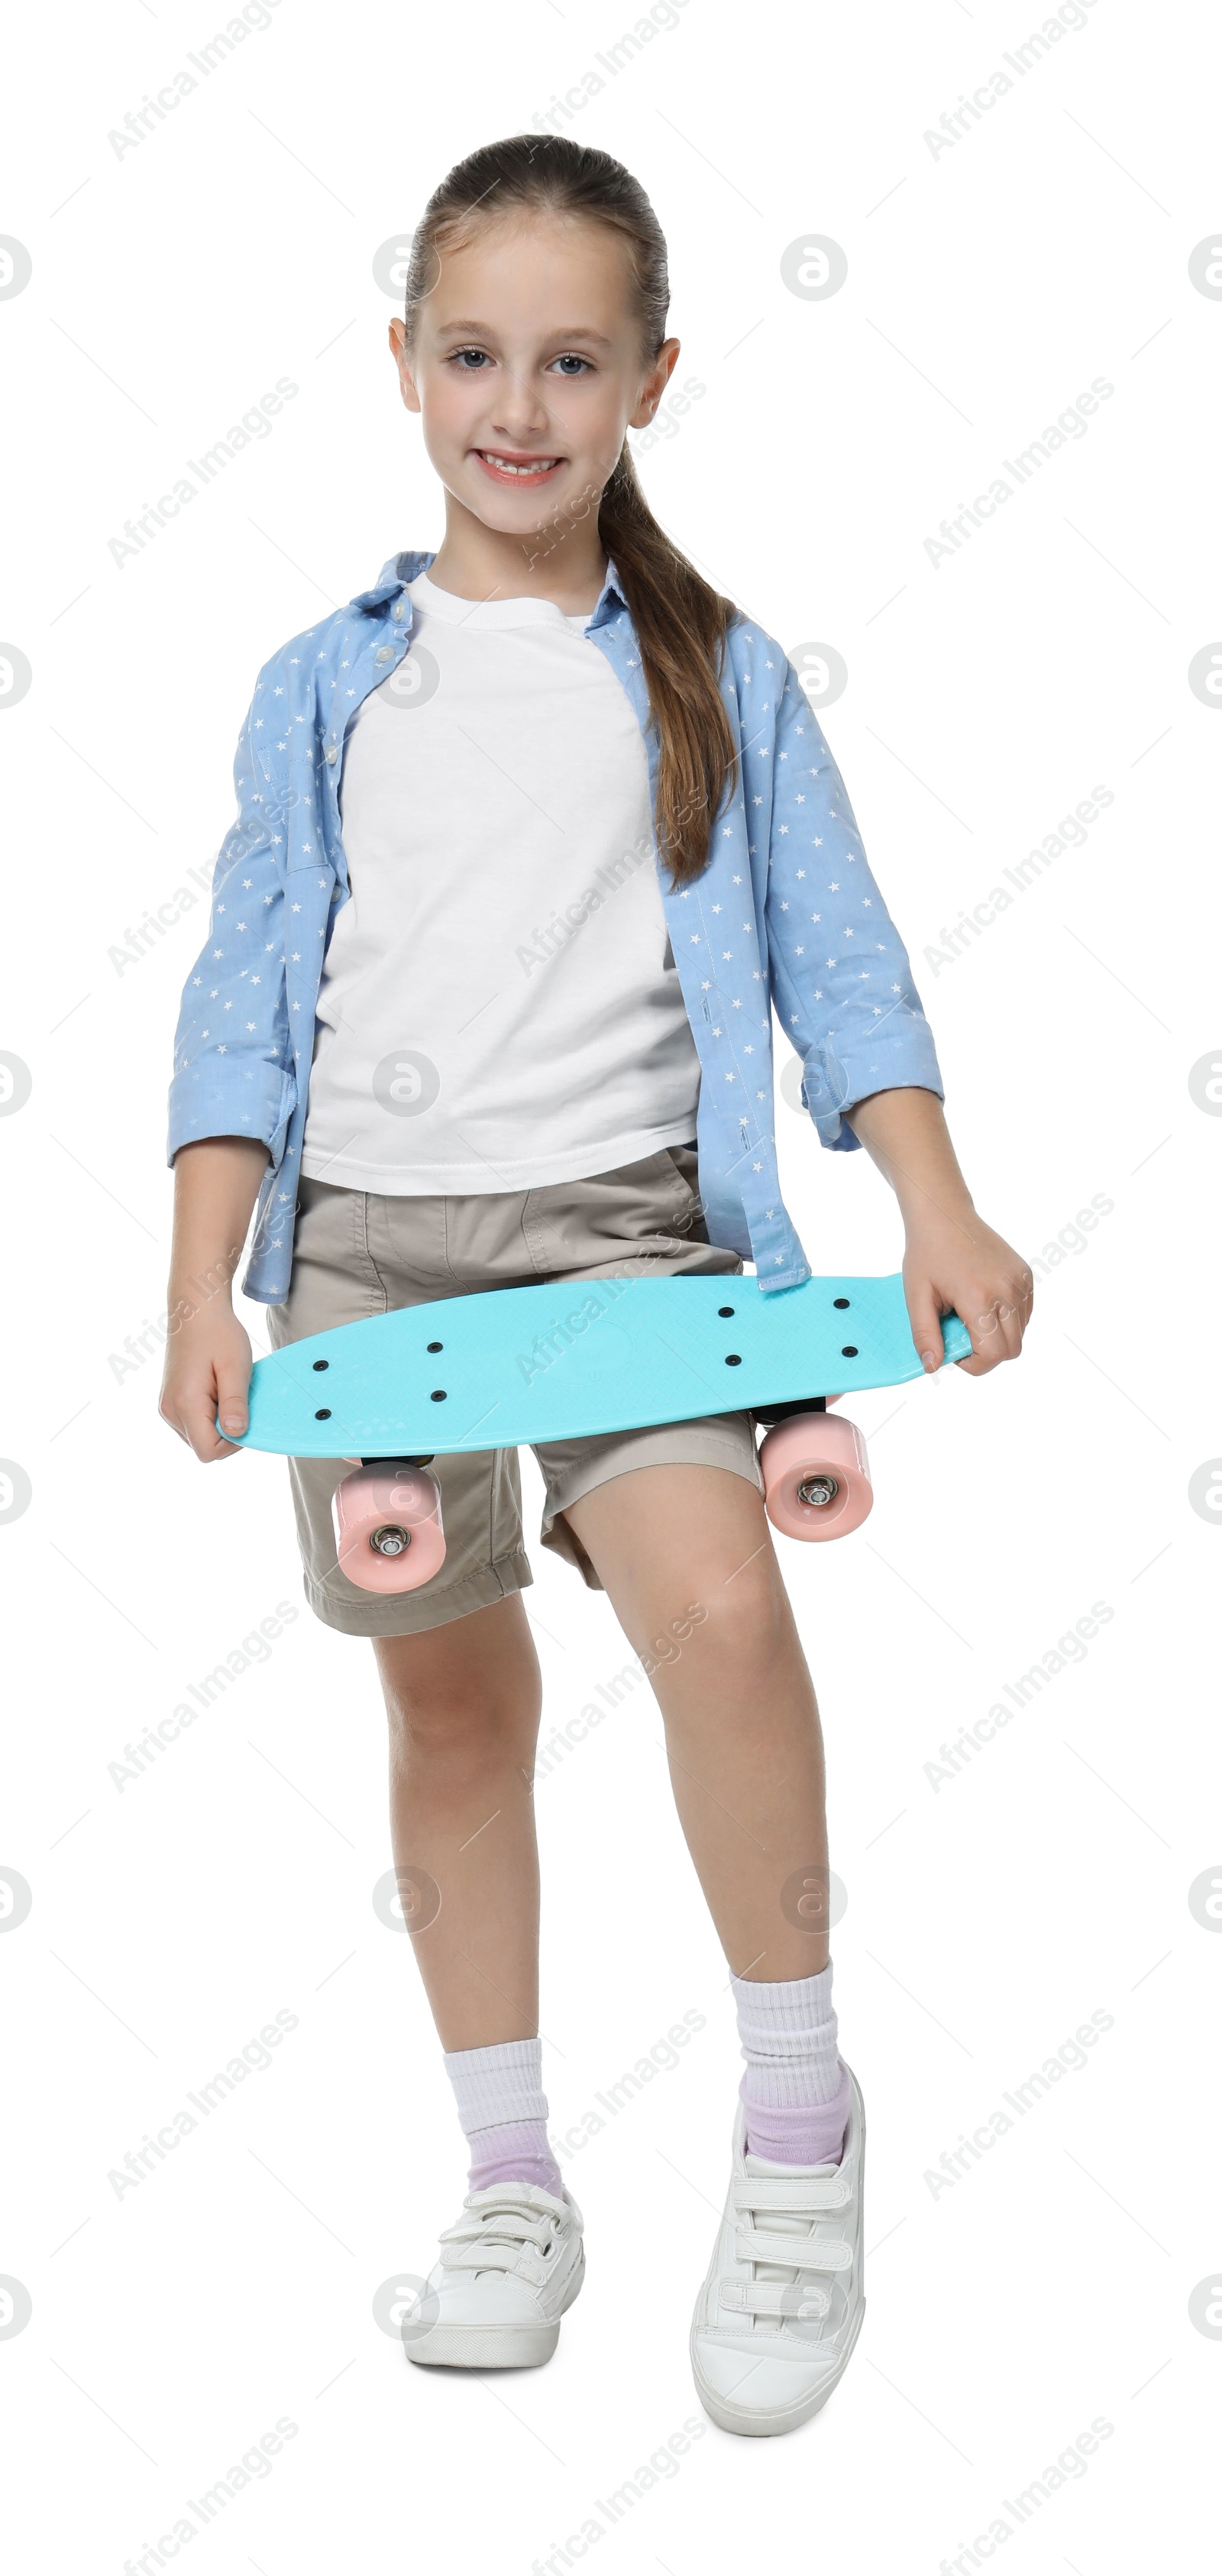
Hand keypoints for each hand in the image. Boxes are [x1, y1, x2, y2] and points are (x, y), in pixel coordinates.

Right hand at [158, 1298, 253, 1458]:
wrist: (195, 1311)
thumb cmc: (218, 1334)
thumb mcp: (235, 1368)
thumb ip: (235, 1404)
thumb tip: (236, 1434)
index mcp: (185, 1404)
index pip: (208, 1451)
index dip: (233, 1443)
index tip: (245, 1415)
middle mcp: (170, 1411)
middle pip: (203, 1447)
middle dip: (226, 1432)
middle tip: (237, 1399)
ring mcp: (167, 1407)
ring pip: (198, 1437)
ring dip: (218, 1423)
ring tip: (226, 1391)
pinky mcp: (170, 1402)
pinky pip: (193, 1424)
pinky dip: (209, 1416)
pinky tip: (216, 1391)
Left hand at [902, 1211, 1032, 1378]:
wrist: (945, 1215)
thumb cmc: (927, 1253)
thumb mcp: (916, 1296)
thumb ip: (925, 1335)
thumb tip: (932, 1366)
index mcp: (979, 1297)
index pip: (994, 1354)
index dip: (974, 1364)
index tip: (956, 1351)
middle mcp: (1007, 1290)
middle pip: (1012, 1350)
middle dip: (987, 1354)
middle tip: (961, 1334)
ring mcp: (1020, 1282)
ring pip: (1020, 1333)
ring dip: (997, 1336)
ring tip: (971, 1314)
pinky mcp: (1025, 1275)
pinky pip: (1024, 1313)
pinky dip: (1007, 1319)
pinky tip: (983, 1303)